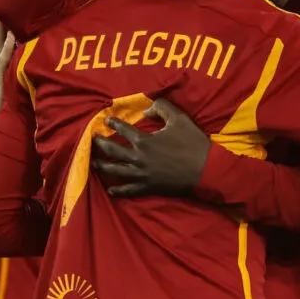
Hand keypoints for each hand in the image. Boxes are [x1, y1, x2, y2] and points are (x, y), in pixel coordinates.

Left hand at [91, 99, 209, 196]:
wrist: (206, 170)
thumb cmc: (193, 143)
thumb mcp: (179, 118)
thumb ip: (161, 108)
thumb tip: (145, 110)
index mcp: (145, 141)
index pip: (123, 130)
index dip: (113, 123)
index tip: (106, 120)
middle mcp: (138, 158)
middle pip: (113, 150)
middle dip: (101, 144)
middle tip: (93, 140)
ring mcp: (142, 175)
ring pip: (116, 171)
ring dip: (102, 166)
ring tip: (93, 162)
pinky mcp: (148, 188)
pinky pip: (128, 190)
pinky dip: (117, 191)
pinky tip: (109, 189)